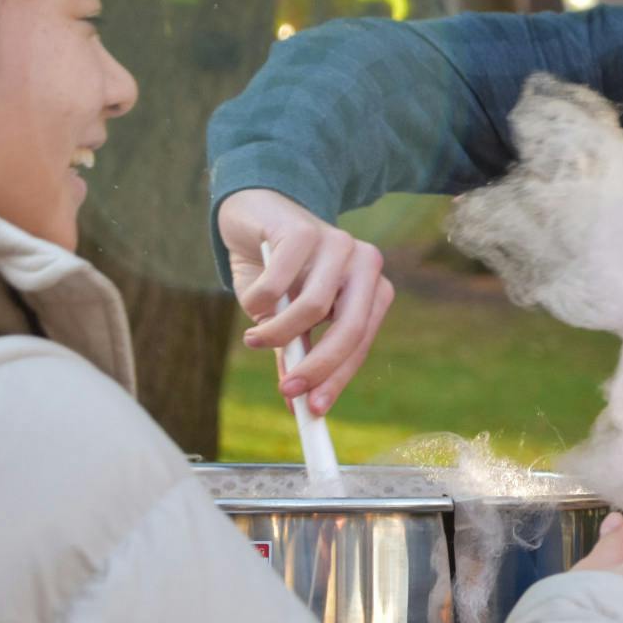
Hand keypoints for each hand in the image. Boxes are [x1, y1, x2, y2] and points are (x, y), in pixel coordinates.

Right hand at [217, 188, 393, 414]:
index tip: (313, 411)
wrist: (254, 211)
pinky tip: (251, 298)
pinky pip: (278, 285)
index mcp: (371, 289)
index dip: (337, 378)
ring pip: (313, 309)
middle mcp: (365, 264)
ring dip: (277, 334)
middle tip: (287, 391)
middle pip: (351, 329)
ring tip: (254, 340)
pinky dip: (258, 302)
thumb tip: (296, 403)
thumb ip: (297, 351)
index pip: (361, 342)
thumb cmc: (276, 270)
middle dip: (319, 367)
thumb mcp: (287, 317)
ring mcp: (339, 243)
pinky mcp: (304, 230)